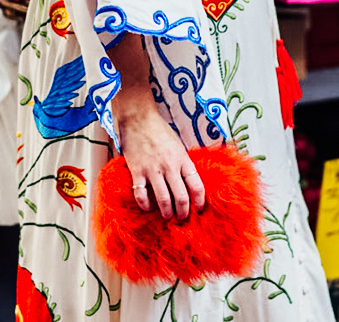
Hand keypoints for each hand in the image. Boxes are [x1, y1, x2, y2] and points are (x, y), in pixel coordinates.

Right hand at [114, 89, 204, 220]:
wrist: (139, 119)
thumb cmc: (160, 132)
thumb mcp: (179, 146)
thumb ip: (183, 164)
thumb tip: (189, 183)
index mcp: (183, 160)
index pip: (197, 186)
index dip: (200, 202)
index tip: (199, 210)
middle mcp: (170, 167)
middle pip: (182, 198)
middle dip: (183, 213)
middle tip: (182, 219)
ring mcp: (153, 170)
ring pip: (164, 200)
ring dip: (167, 213)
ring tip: (167, 216)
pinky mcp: (137, 171)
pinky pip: (141, 195)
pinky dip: (145, 205)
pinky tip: (148, 208)